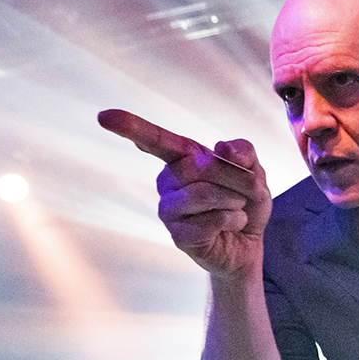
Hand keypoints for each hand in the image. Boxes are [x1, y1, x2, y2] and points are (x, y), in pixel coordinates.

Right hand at [98, 109, 270, 276]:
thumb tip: (222, 148)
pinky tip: (232, 225)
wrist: (248, 243)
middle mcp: (167, 182)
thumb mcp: (254, 170)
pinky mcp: (177, 236)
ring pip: (204, 194)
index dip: (130, 127)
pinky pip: (209, 221)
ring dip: (234, 200)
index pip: (154, 140)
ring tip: (238, 208)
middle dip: (236, 178)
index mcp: (181, 159)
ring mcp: (168, 210)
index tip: (104, 116)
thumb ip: (243, 152)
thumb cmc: (245, 202)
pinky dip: (233, 220)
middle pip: (200, 168)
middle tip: (251, 190)